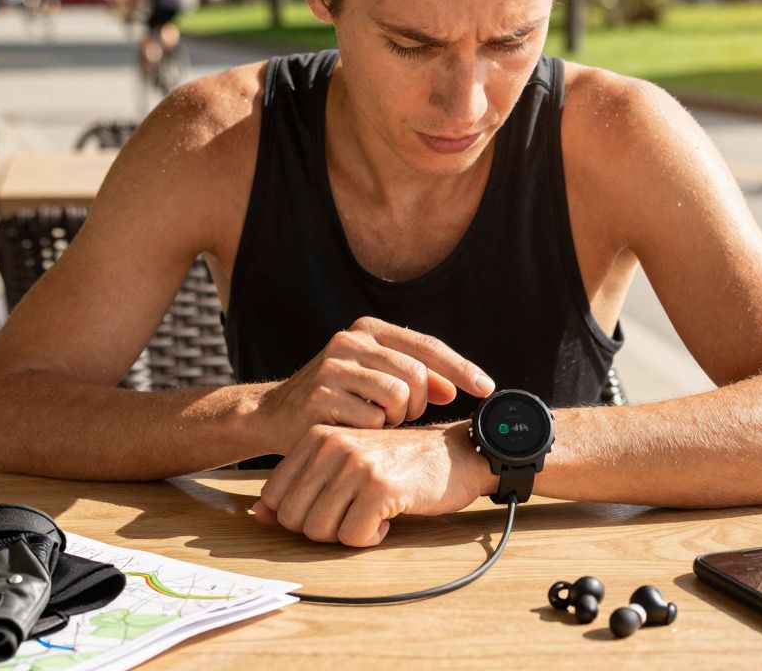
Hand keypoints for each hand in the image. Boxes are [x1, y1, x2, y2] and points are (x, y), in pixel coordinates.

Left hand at [250, 422, 495, 547]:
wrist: (454, 455)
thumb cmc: (397, 463)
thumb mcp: (343, 464)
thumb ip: (301, 486)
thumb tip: (259, 516)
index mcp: (316, 436)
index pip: (275, 496)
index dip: (299, 515)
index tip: (330, 507)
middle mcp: (332, 445)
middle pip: (293, 518)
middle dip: (321, 528)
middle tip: (351, 514)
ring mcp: (355, 465)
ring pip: (319, 531)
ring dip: (347, 534)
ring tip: (370, 513)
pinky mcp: (380, 488)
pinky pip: (352, 538)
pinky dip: (370, 538)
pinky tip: (387, 519)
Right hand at [252, 317, 494, 453]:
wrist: (275, 415)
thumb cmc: (336, 399)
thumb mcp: (375, 379)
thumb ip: (416, 378)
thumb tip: (456, 388)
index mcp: (368, 328)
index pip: (427, 346)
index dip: (461, 368)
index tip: (487, 389)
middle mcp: (350, 340)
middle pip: (417, 375)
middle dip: (420, 404)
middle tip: (402, 416)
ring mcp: (333, 367)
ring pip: (398, 397)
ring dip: (395, 419)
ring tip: (376, 421)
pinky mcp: (321, 396)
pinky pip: (373, 420)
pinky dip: (372, 432)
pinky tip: (355, 429)